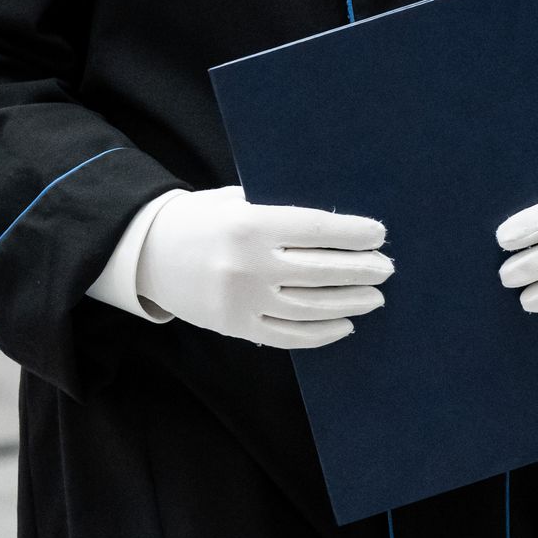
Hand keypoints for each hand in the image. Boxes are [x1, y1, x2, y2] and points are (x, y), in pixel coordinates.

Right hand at [136, 186, 391, 349]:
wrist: (150, 252)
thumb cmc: (204, 218)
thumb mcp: (237, 201)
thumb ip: (280, 213)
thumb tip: (338, 228)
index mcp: (249, 225)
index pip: (315, 230)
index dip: (352, 234)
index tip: (379, 234)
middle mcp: (247, 265)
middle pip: (319, 271)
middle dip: (360, 270)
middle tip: (386, 268)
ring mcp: (241, 301)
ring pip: (309, 307)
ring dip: (349, 303)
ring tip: (374, 297)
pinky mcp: (235, 327)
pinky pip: (286, 336)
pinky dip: (320, 333)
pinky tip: (344, 324)